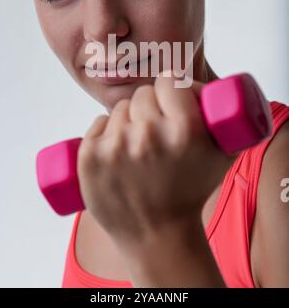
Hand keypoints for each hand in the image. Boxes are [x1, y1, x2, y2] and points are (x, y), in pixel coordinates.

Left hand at [76, 70, 237, 250]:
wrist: (156, 235)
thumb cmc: (189, 193)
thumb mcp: (221, 155)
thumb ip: (224, 119)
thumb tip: (214, 90)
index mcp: (184, 129)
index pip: (169, 80)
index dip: (171, 88)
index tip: (171, 100)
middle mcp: (148, 134)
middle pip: (142, 94)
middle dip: (150, 106)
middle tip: (155, 129)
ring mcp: (115, 146)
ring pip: (120, 109)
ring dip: (128, 121)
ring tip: (137, 148)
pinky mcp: (90, 156)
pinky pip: (97, 123)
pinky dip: (104, 132)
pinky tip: (116, 151)